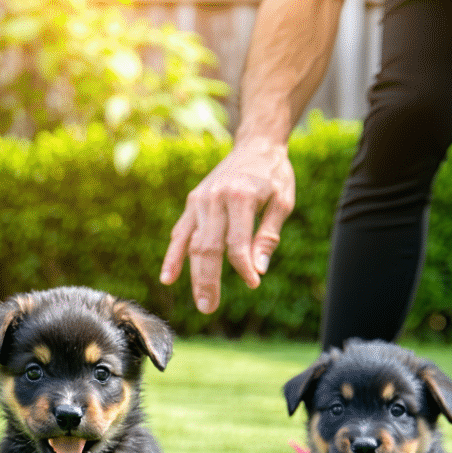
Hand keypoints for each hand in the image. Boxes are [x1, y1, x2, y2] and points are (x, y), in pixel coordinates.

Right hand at [160, 141, 294, 313]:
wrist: (255, 144)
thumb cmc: (273, 175)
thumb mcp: (282, 201)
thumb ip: (268, 235)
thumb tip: (259, 269)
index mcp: (241, 197)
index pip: (237, 242)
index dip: (243, 267)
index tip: (253, 283)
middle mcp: (215, 198)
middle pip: (208, 247)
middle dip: (208, 280)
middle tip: (209, 307)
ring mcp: (200, 201)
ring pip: (192, 244)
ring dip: (193, 275)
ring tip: (199, 302)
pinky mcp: (192, 203)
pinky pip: (180, 233)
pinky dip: (174, 256)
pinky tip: (168, 278)